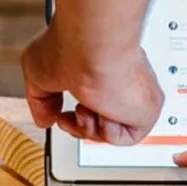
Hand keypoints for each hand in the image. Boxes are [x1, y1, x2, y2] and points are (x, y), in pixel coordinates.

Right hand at [21, 23, 163, 144]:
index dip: (76, 116)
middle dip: (81, 125)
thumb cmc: (70, 48)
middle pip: (103, 119)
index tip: (61, 114)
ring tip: (87, 106)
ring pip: (114, 130)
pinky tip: (102, 110)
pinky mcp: (147, 110)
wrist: (92, 49)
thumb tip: (44, 119)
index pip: (97, 99)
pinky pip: (128, 137)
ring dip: (91, 126)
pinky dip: (108, 131)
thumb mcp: (39, 74)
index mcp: (103, 68)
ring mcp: (136, 95)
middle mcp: (122, 81)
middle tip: (71, 115)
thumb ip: (40, 100)